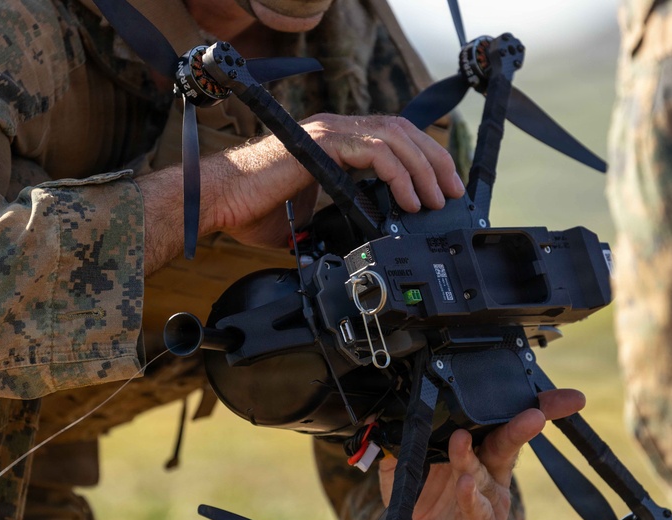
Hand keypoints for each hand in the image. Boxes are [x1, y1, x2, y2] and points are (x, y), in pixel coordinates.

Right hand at [140, 112, 463, 273]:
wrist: (219, 203)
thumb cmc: (252, 210)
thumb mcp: (310, 216)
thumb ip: (338, 216)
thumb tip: (362, 238)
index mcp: (334, 142)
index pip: (392, 138)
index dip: (423, 160)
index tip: (442, 190)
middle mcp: (335, 130)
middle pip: (403, 131)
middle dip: (434, 162)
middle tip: (452, 194)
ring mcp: (328, 132)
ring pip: (395, 136)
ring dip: (423, 169)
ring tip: (435, 200)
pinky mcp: (321, 142)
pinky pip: (374, 151)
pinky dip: (399, 174)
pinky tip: (408, 199)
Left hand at [378, 389, 585, 519]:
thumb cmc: (424, 505)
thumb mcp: (405, 471)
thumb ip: (399, 446)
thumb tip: (385, 418)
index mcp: (477, 451)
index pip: (496, 421)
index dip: (521, 406)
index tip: (548, 394)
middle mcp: (489, 473)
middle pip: (507, 443)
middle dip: (524, 425)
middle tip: (533, 413)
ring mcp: (488, 501)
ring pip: (483, 474)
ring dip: (470, 458)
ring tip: (459, 441)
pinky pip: (476, 512)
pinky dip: (470, 498)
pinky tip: (465, 484)